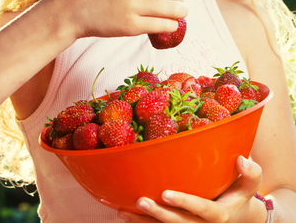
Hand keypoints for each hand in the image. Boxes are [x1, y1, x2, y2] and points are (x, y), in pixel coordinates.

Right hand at [66, 0, 187, 38]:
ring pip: (174, 9)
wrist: (72, 8)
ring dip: (180, 14)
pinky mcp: (131, 25)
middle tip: (179, 7)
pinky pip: (163, 25)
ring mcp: (134, 5)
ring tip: (177, 17)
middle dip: (180, 1)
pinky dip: (170, 26)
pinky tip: (166, 26)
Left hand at [117, 156, 266, 221]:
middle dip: (158, 214)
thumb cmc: (240, 196)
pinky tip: (125, 214)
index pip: (202, 210)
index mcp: (219, 215)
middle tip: (140, 201)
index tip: (166, 193)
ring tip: (123, 211)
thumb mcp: (250, 186)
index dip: (185, 202)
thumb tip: (241, 158)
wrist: (239, 219)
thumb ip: (250, 173)